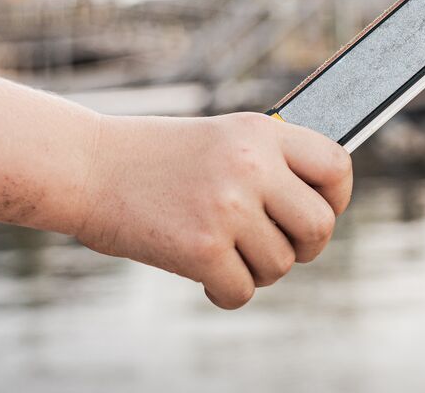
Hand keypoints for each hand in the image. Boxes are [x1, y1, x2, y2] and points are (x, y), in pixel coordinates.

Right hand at [75, 113, 351, 308]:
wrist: (87, 166)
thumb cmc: (154, 157)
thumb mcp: (221, 138)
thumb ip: (269, 163)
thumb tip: (319, 206)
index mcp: (261, 132)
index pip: (337, 165)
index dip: (337, 197)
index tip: (321, 209)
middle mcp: (251, 166)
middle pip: (320, 226)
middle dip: (304, 246)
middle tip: (273, 245)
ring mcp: (227, 207)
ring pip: (281, 264)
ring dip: (257, 270)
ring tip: (223, 251)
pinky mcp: (201, 248)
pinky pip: (243, 291)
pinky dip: (225, 292)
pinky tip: (205, 275)